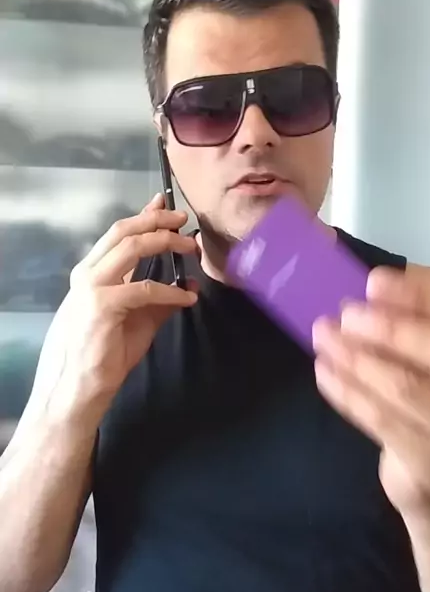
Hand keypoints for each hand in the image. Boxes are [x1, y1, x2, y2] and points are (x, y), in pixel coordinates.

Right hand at [33, 194, 197, 424]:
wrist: (77, 388)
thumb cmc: (105, 354)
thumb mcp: (139, 320)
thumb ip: (160, 300)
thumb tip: (189, 285)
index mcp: (92, 273)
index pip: (120, 234)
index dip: (144, 215)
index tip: (165, 203)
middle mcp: (89, 273)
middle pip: (125, 231)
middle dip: (157, 220)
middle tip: (183, 220)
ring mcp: (92, 287)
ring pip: (133, 248)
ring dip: (166, 242)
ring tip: (191, 248)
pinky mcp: (102, 306)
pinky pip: (145, 289)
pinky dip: (171, 292)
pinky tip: (187, 299)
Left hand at [313, 265, 429, 522]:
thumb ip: (424, 316)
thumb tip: (380, 282)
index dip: (421, 293)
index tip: (374, 282)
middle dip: (387, 326)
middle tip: (345, 313)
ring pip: (406, 385)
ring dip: (356, 356)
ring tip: (323, 336)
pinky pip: (381, 419)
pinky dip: (347, 391)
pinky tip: (325, 371)